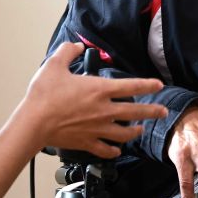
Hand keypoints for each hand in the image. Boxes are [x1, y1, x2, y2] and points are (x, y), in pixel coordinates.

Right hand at [22, 42, 167, 157]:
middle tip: (163, 112)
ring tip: (140, 129)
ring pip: (125, 133)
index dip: (148, 85)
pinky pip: (106, 149)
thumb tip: (76, 46)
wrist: (34, 123)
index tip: (158, 85)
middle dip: (153, 112)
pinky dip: (114, 151)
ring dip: (135, 131)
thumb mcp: (54, 65)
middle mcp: (103, 110)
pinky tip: (117, 150)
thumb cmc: (44, 95)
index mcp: (99, 90)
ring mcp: (97, 129)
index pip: (131, 86)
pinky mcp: (87, 142)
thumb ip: (68, 52)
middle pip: (136, 112)